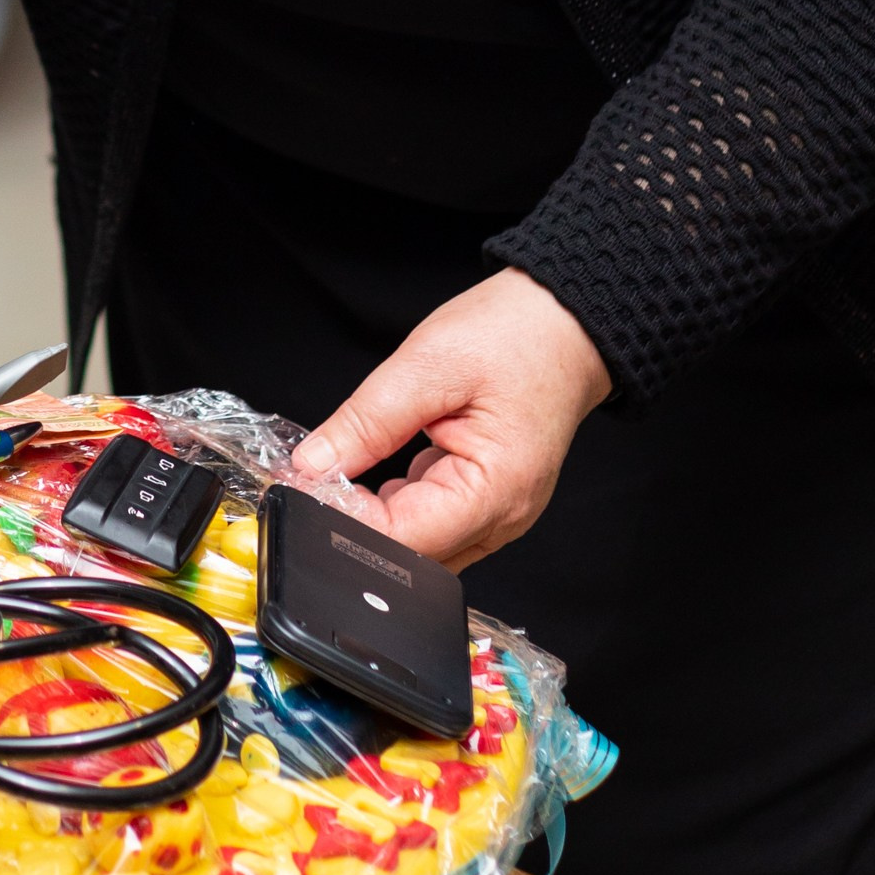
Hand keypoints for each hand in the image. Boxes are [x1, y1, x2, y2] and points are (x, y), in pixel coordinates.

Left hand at [288, 268, 610, 571]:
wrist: (565, 322)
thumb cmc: (518, 335)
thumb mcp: (428, 364)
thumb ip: (365, 422)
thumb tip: (311, 465)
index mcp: (497, 490)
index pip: (404, 539)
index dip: (347, 519)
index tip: (309, 485)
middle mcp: (503, 517)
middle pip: (410, 552)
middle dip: (357, 520)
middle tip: (319, 472)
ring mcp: (496, 513)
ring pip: (417, 541)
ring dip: (376, 511)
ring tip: (355, 457)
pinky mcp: (484, 499)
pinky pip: (429, 518)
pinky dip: (398, 498)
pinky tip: (387, 461)